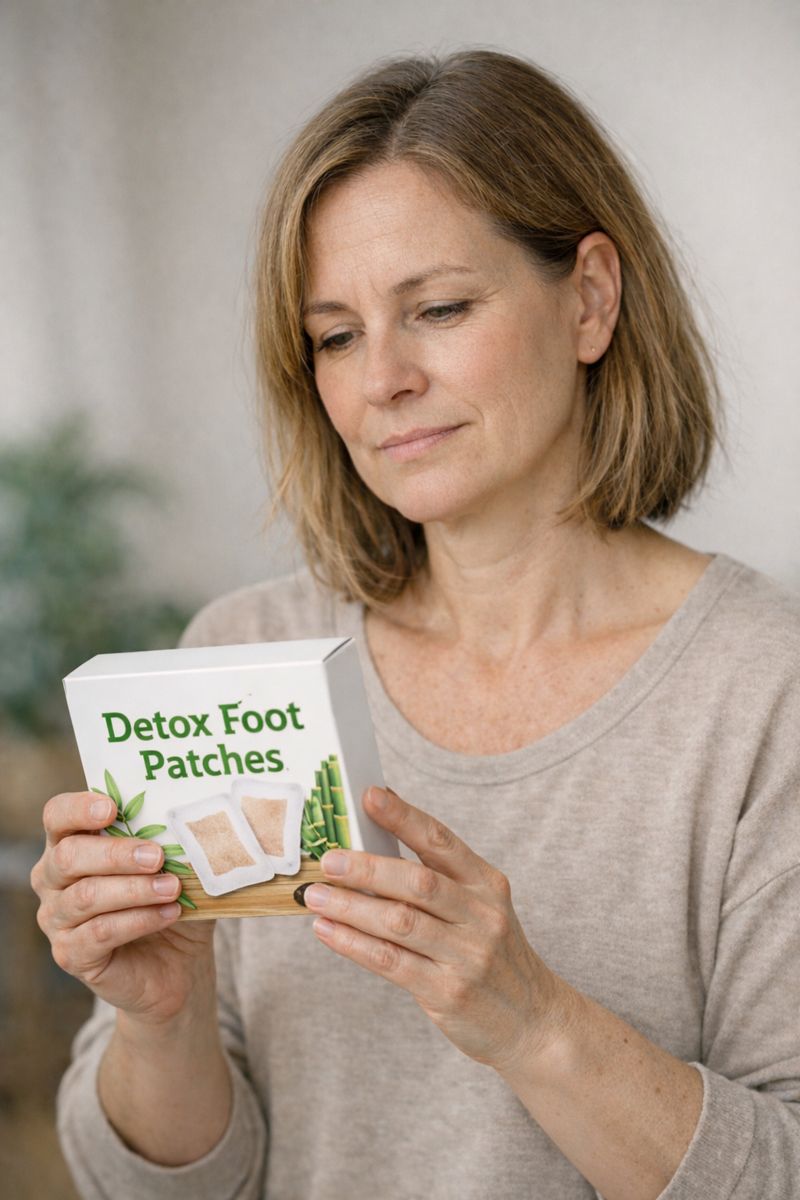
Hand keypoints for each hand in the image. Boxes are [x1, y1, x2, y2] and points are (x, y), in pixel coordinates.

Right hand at [30, 791, 215, 1024]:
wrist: (175, 962)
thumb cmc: (168, 898)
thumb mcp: (172, 862)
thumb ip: (172, 838)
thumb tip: (195, 818)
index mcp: (69, 842)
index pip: (57, 815)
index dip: (79, 808)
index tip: (113, 809)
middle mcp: (52, 879)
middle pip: (68, 856)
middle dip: (116, 853)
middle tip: (157, 856)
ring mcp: (56, 919)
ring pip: (86, 896)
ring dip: (135, 889)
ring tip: (173, 887)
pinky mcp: (70, 954)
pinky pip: (100, 932)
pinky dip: (139, 920)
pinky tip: (169, 913)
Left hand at [302, 786, 570, 1072]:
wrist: (533, 1020)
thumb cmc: (492, 954)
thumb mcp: (480, 907)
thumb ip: (438, 876)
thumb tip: (379, 831)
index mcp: (487, 883)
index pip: (441, 841)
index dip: (404, 817)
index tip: (370, 796)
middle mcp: (481, 915)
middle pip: (418, 882)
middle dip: (367, 868)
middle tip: (329, 860)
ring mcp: (467, 955)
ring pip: (399, 922)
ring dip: (350, 907)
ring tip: (315, 896)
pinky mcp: (448, 991)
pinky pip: (391, 961)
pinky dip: (353, 944)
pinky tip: (327, 931)